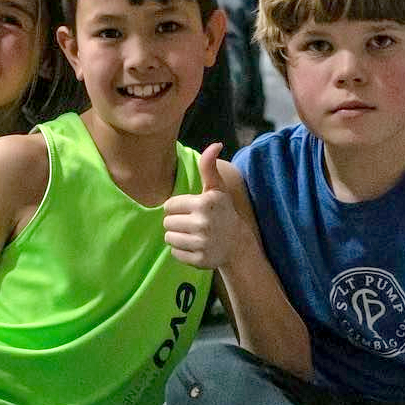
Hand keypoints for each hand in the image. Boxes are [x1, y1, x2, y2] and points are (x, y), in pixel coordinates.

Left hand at [163, 144, 243, 269]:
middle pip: (166, 223)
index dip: (177, 208)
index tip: (191, 210)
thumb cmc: (222, 212)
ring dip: (177, 237)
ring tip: (193, 235)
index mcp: (203, 203)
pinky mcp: (199, 260)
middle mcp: (202, 223)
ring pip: (169, 238)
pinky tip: (196, 246)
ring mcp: (202, 243)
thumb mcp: (216, 189)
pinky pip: (175, 254)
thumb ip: (209, 166)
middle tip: (192, 223)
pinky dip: (182, 251)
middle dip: (176, 222)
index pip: (168, 206)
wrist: (237, 243)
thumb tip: (215, 144)